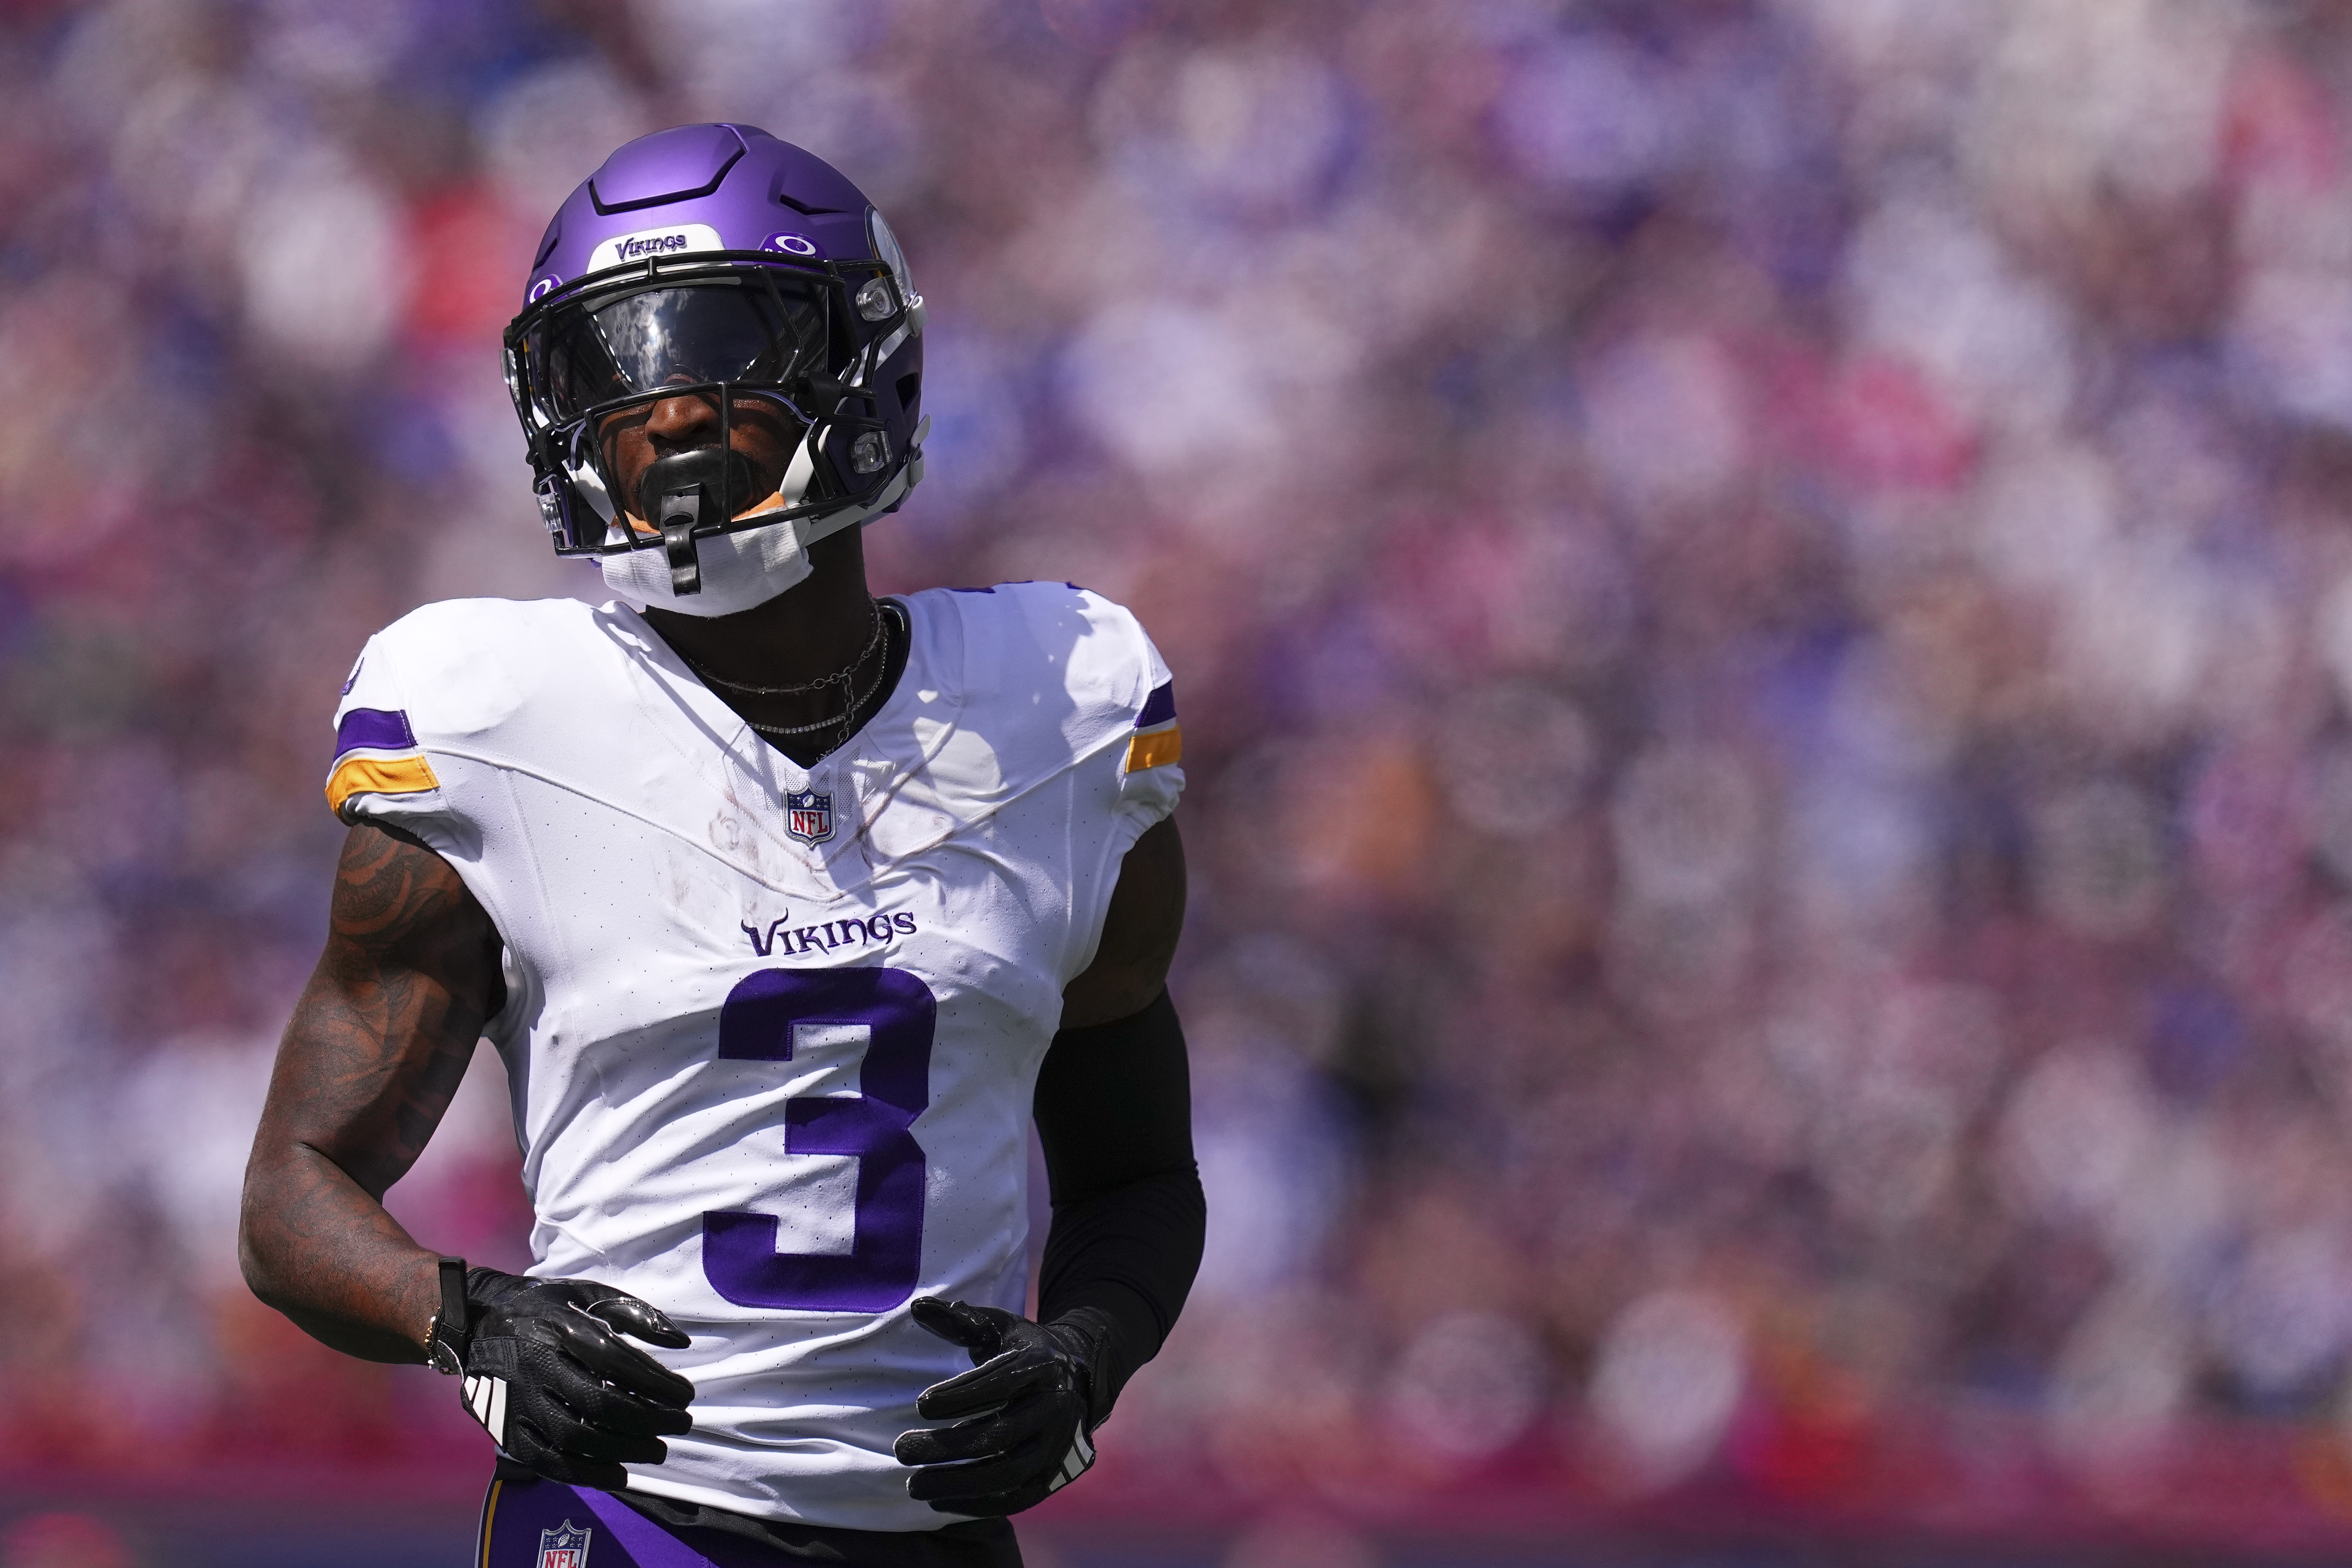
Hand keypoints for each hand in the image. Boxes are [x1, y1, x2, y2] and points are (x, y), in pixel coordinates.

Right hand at [456, 1269, 695, 1489]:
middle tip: (681, 1425)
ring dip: (624, 1450)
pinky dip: (585, 1474)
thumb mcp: (589, 1293)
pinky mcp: (505, 1428)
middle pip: (599, 1402)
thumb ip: (636, 1314)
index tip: (685, 1395)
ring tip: (658, 1451)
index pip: (616, 1361)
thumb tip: (681, 1343)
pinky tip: (619, 1476)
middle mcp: (536, 1364)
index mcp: (560, 1327)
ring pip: (575, 1437)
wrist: (476, 1322)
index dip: (656, 1382)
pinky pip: (546, 1461)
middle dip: (649, 1420)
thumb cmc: (546, 1307)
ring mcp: (517, 1400)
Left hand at [892, 1297, 1106, 1515]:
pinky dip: (977, 1505)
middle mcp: (1056, 1407)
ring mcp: (1058, 1446)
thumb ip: (959, 1320)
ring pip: (1009, 1473)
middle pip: (1001, 1434)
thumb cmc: (1021, 1351)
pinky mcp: (1054, 1477)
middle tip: (901, 1449)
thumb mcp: (997, 1328)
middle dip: (947, 1446)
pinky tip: (938, 1503)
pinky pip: (1016, 1499)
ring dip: (957, 1483)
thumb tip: (916, 1306)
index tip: (920, 1405)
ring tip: (912, 1484)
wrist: (1071, 1382)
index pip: (1001, 1382)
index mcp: (1042, 1365)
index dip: (961, 1395)